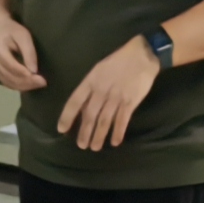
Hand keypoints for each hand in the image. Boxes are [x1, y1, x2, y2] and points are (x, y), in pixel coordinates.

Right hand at [0, 10, 45, 91]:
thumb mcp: (23, 36)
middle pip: (10, 77)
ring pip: (8, 83)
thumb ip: (29, 52)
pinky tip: (28, 85)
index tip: (41, 79)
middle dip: (28, 83)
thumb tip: (34, 70)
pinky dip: (18, 86)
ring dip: (24, 86)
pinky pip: (6, 83)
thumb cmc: (12, 29)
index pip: (13, 67)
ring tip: (38, 84)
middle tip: (43, 83)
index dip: (26, 75)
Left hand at [55, 37, 161, 152]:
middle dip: (84, 132)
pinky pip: (122, 120)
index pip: (74, 102)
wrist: (141, 55)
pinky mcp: (130, 102)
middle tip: (81, 146)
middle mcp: (101, 91)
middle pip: (89, 115)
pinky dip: (118, 132)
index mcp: (91, 81)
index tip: (61, 129)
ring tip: (94, 147)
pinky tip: (114, 142)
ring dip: (99, 136)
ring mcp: (116, 97)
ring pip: (104, 120)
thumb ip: (90, 87)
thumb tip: (82, 106)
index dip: (67, 117)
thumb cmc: (118, 62)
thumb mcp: (98, 70)